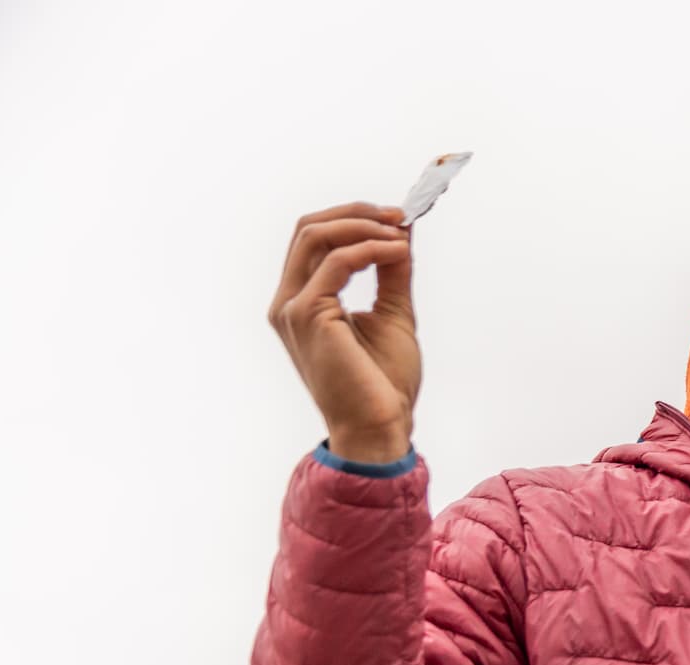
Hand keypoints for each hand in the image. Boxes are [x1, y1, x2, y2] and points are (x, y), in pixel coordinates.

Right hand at [267, 202, 419, 459]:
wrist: (380, 427)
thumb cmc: (383, 383)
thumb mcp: (393, 314)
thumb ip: (392, 272)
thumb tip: (402, 230)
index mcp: (301, 301)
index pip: (314, 239)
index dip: (353, 218)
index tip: (397, 218)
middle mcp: (287, 301)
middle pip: (308, 228)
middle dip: (356, 212)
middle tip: (400, 215)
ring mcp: (292, 308)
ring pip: (315, 235)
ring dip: (363, 225)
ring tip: (401, 233)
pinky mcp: (308, 316)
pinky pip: (336, 262)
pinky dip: (370, 249)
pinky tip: (398, 253)